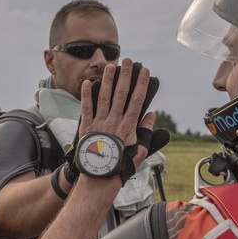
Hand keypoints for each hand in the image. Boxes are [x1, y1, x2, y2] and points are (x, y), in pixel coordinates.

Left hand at [79, 60, 154, 177]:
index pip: (137, 100)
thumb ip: (145, 131)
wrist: (100, 176)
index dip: (141, 84)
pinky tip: (87, 83)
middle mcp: (114, 121)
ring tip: (110, 66)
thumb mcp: (139, 150)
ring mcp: (99, 123)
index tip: (144, 72)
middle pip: (121, 94)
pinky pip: (86, 108)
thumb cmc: (121, 165)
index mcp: (128, 126)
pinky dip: (86, 95)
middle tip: (128, 61)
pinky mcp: (87, 127)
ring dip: (107, 80)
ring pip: (104, 97)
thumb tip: (151, 115)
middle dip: (125, 76)